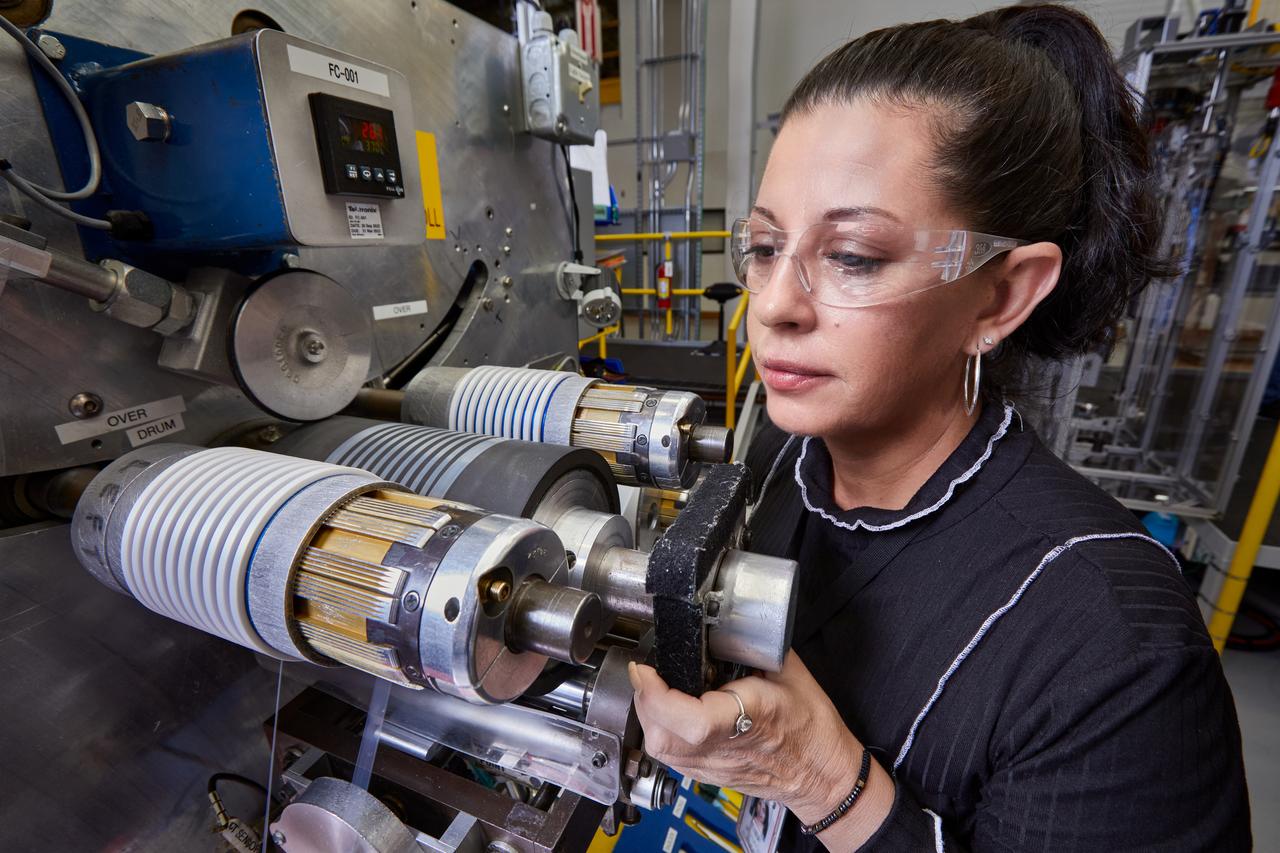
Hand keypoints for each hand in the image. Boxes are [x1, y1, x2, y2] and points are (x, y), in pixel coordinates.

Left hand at [628, 650, 856, 812]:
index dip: (657, 694)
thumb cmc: (812, 728)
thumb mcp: (790, 672)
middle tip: (648, 672)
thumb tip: (730, 622)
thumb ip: (755, 645)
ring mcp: (712, 767)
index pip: (692, 719)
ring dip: (648, 716)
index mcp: (748, 717)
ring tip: (654, 689)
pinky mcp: (707, 775)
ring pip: (660, 750)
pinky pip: (669, 757)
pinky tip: (666, 711)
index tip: (645, 668)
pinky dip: (658, 730)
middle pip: (663, 736)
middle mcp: (725, 748)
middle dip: (645, 699)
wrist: (823, 776)